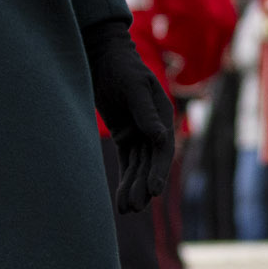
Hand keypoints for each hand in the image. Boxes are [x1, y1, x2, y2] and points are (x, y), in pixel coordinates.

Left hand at [88, 21, 175, 213]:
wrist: (104, 59)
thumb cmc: (122, 68)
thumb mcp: (134, 87)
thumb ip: (145, 111)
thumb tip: (159, 137)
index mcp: (162, 115)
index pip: (163, 148)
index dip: (159, 170)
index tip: (154, 190)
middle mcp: (154, 128)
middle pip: (151, 162)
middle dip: (145, 185)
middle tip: (137, 206)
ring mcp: (139, 133)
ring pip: (138, 167)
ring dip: (134, 187)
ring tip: (128, 210)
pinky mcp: (125, 137)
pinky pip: (126, 162)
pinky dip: (125, 180)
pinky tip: (122, 199)